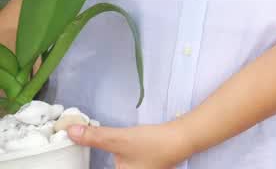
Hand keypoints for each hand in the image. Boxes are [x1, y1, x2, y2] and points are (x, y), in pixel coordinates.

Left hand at [68, 122, 195, 168]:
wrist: (184, 137)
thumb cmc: (152, 144)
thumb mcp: (120, 139)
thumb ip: (94, 137)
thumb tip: (69, 131)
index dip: (80, 164)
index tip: (70, 157)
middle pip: (101, 167)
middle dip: (88, 161)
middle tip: (75, 145)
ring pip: (111, 166)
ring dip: (97, 159)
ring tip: (84, 146)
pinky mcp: (139, 166)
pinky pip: (118, 164)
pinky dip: (110, 157)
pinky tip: (107, 148)